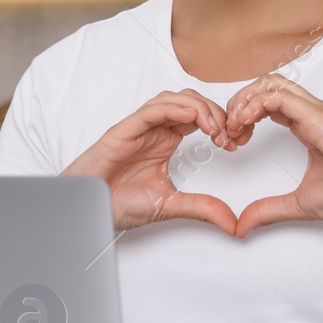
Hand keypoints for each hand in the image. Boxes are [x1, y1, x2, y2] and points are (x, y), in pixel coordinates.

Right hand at [62, 90, 239, 235]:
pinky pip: (151, 110)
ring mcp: (139, 128)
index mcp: (165, 140)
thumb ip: (201, 208)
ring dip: (198, 108)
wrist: (88, 210)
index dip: (220, 123)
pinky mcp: (124, 130)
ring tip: (214, 126)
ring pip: (173, 100)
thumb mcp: (170, 205)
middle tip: (229, 133)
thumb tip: (232, 222)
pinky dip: (173, 108)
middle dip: (214, 112)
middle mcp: (154, 130)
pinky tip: (192, 117)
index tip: (234, 143)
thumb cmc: (117, 202)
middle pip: (190, 101)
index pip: (198, 117)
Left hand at [221, 73, 322, 237]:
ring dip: (245, 100)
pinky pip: (280, 96)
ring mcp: (316, 111)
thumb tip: (242, 225)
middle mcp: (311, 113)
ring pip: (271, 83)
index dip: (244, 116)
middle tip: (228, 131)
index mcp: (308, 126)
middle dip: (239, 102)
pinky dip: (256, 104)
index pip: (268, 102)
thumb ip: (268, 210)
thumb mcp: (298, 204)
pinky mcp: (319, 116)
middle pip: (266, 85)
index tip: (233, 141)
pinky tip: (246, 123)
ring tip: (235, 126)